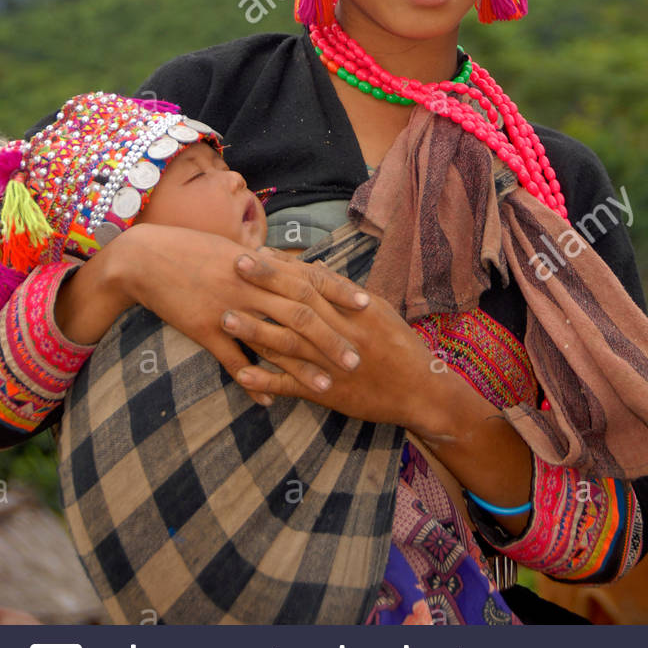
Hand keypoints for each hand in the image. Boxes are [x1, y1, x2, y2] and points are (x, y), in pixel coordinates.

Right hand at [106, 225, 369, 406]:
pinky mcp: (203, 331)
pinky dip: (252, 381)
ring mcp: (227, 309)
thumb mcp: (235, 251)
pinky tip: (271, 400)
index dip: (340, 291)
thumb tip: (298, 268)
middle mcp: (250, 286)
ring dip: (300, 367)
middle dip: (331, 338)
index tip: (368, 305)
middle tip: (357, 360)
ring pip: (272, 341)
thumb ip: (268, 264)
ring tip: (326, 388)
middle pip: (300, 314)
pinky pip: (232, 361)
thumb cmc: (194, 250)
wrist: (146, 257)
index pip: (310, 278)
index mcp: (261, 265)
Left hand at [224, 251, 438, 427]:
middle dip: (263, 286)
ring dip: (255, 331)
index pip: (312, 281)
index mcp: (354, 309)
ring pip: (289, 345)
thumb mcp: (378, 310)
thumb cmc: (399, 345)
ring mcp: (332, 364)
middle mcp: (341, 332)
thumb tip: (313, 264)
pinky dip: (266, 381)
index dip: (282, 268)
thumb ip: (343, 289)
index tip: (254, 253)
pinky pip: (293, 386)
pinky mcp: (328, 394)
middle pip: (296, 305)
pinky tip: (241, 373)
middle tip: (231, 269)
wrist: (421, 390)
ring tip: (225, 318)